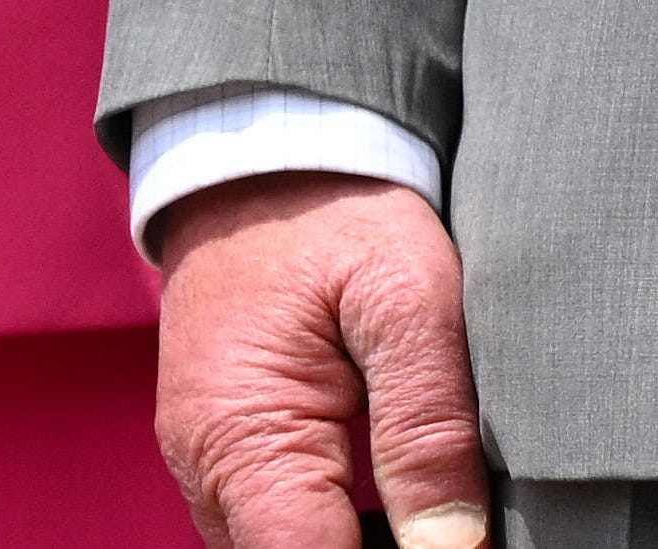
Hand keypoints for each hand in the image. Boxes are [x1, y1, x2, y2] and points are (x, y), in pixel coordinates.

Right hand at [153, 172, 490, 548]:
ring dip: (349, 546)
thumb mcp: (409, 300)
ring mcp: (203, 463)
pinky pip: (267, 525)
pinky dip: (326, 529)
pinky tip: (392, 507)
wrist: (268, 148)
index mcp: (246, 438)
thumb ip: (429, 430)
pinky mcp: (218, 447)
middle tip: (454, 526)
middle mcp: (206, 469)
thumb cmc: (341, 212)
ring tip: (429, 516)